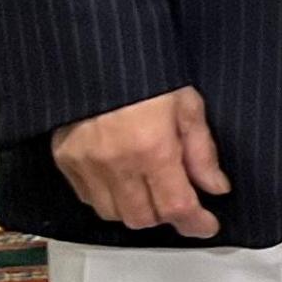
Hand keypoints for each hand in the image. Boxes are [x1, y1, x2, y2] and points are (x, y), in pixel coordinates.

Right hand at [54, 87, 229, 236]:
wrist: (98, 56)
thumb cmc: (150, 73)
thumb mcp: (188, 105)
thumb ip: (202, 152)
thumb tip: (216, 188)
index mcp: (152, 148)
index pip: (175, 206)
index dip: (195, 223)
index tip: (208, 225)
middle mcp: (116, 163)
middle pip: (143, 218)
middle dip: (167, 215)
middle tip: (181, 200)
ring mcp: (85, 165)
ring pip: (114, 214)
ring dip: (137, 210)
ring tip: (152, 189)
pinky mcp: (65, 161)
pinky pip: (88, 198)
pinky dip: (109, 199)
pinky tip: (124, 181)